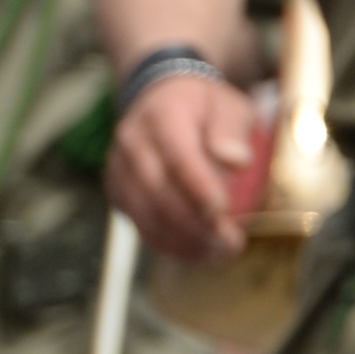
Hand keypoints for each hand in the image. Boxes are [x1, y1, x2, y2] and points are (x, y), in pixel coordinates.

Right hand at [108, 72, 257, 267]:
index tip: (223, 211)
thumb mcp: (228, 104)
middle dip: (195, 224)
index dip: (198, 187)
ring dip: (184, 241)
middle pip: (158, 192)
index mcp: (162, 116)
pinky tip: (199, 254)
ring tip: (221, 253)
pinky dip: (170, 245)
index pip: (177, 157)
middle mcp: (132, 143)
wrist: (159, 99)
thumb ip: (232, 129)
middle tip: (231, 243)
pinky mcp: (119, 193)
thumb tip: (236, 161)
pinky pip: (140, 225)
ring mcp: (120, 170)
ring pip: (145, 215)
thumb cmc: (202, 106)